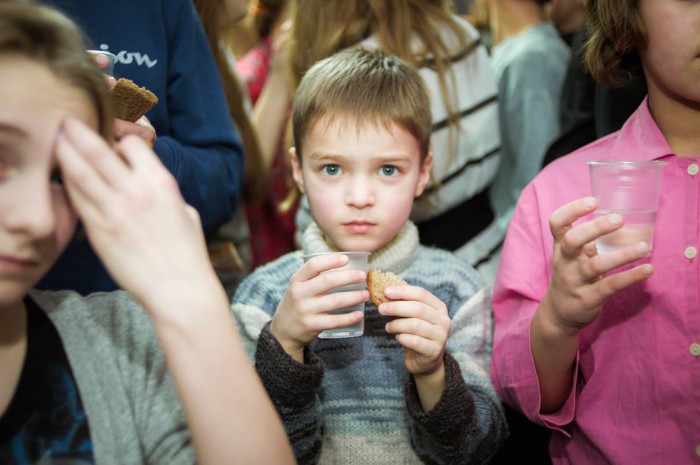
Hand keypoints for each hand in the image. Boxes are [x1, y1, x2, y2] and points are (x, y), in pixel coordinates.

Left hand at [55, 117, 214, 311]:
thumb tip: (153, 186)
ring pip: (82, 171)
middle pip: (100, 150)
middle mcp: (137, 191)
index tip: (109, 139)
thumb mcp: (186, 212)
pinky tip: (62, 175)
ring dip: (66, 151)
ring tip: (57, 139)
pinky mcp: (99, 231)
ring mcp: (115, 210)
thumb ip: (165, 193)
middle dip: (80, 132)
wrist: (178, 287)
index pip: (132, 145)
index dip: (118, 139)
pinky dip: (68, 183)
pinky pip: (78, 199)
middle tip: (67, 121)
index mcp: (162, 182)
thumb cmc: (187, 253)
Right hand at [269, 254, 368, 360]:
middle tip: (363, 276)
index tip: (346, 259)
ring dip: (354, 297)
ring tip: (365, 294)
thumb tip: (345, 265)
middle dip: (349, 277)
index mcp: (296, 280)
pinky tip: (359, 314)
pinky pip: (335, 321)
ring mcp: (305, 310)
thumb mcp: (298, 287)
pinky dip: (349, 317)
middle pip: (328, 281)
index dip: (331, 260)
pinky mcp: (311, 325)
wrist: (283, 330)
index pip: (313, 265)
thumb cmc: (297, 303)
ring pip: (335, 301)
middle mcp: (299, 294)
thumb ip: (314, 277)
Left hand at [378, 285, 450, 376]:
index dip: (402, 291)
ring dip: (397, 324)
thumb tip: (384, 294)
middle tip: (381, 309)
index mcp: (439, 307)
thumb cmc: (416, 334)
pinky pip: (414, 341)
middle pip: (418, 308)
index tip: (385, 292)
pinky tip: (398, 337)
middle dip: (396, 307)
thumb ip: (402, 305)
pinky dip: (402, 337)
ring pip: (415, 325)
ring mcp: (441, 336)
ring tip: (388, 327)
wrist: (425, 361)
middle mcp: (443, 320)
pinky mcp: (434, 350)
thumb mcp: (411, 317)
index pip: (421, 294)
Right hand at [540, 196, 653, 333]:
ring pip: (595, 265)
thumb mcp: (571, 255)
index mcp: (560, 247)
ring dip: (622, 255)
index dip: (572, 209)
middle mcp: (564, 262)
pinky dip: (630, 277)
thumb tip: (615, 215)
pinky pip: (610, 286)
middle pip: (572, 240)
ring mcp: (574, 281)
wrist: (558, 313)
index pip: (557, 223)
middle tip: (619, 218)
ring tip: (645, 247)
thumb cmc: (571, 276)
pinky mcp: (587, 298)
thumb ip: (587, 238)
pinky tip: (648, 269)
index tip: (594, 200)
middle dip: (595, 228)